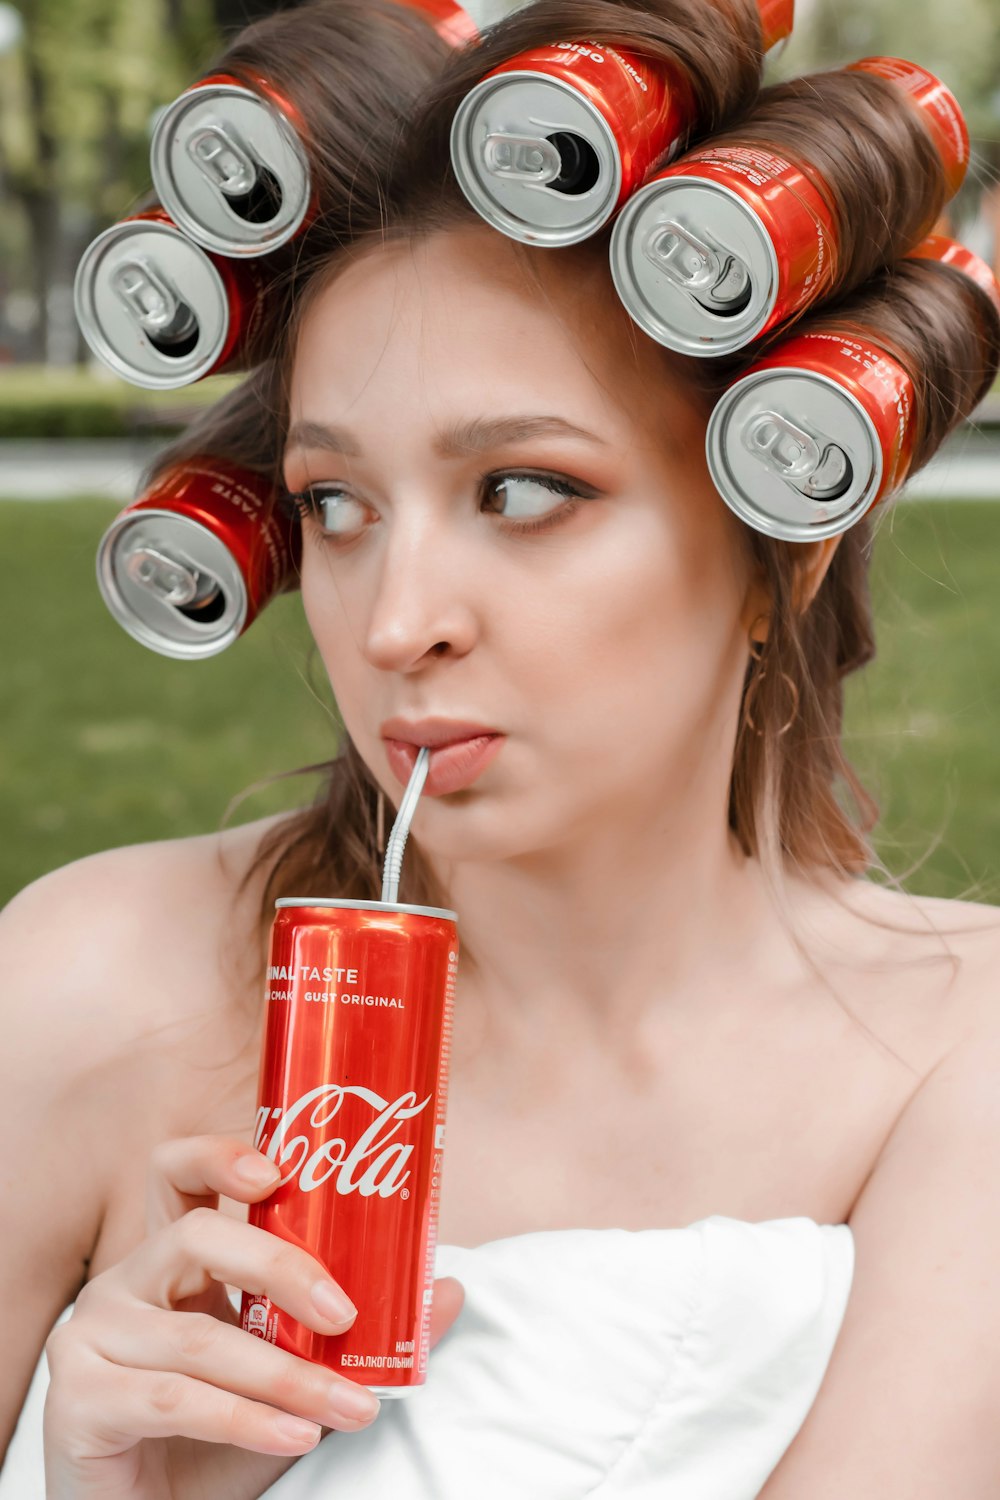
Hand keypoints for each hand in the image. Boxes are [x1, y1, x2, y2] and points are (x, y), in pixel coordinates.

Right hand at [42, 1134, 464, 1499]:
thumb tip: (451, 1289)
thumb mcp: (296, 1382)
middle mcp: (124, 1282)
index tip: (277, 1172)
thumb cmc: (215, 1441)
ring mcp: (91, 1337)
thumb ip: (363, 1334)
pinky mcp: (79, 1399)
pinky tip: (296, 1437)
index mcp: (170, 1259)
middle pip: (195, 1236)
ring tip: (353, 1406)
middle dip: (281, 1269)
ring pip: (200, 1337)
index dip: (218, 1156)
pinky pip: (175, 1400)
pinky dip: (247, 1420)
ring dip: (287, 1376)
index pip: (176, 1174)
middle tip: (344, 1312)